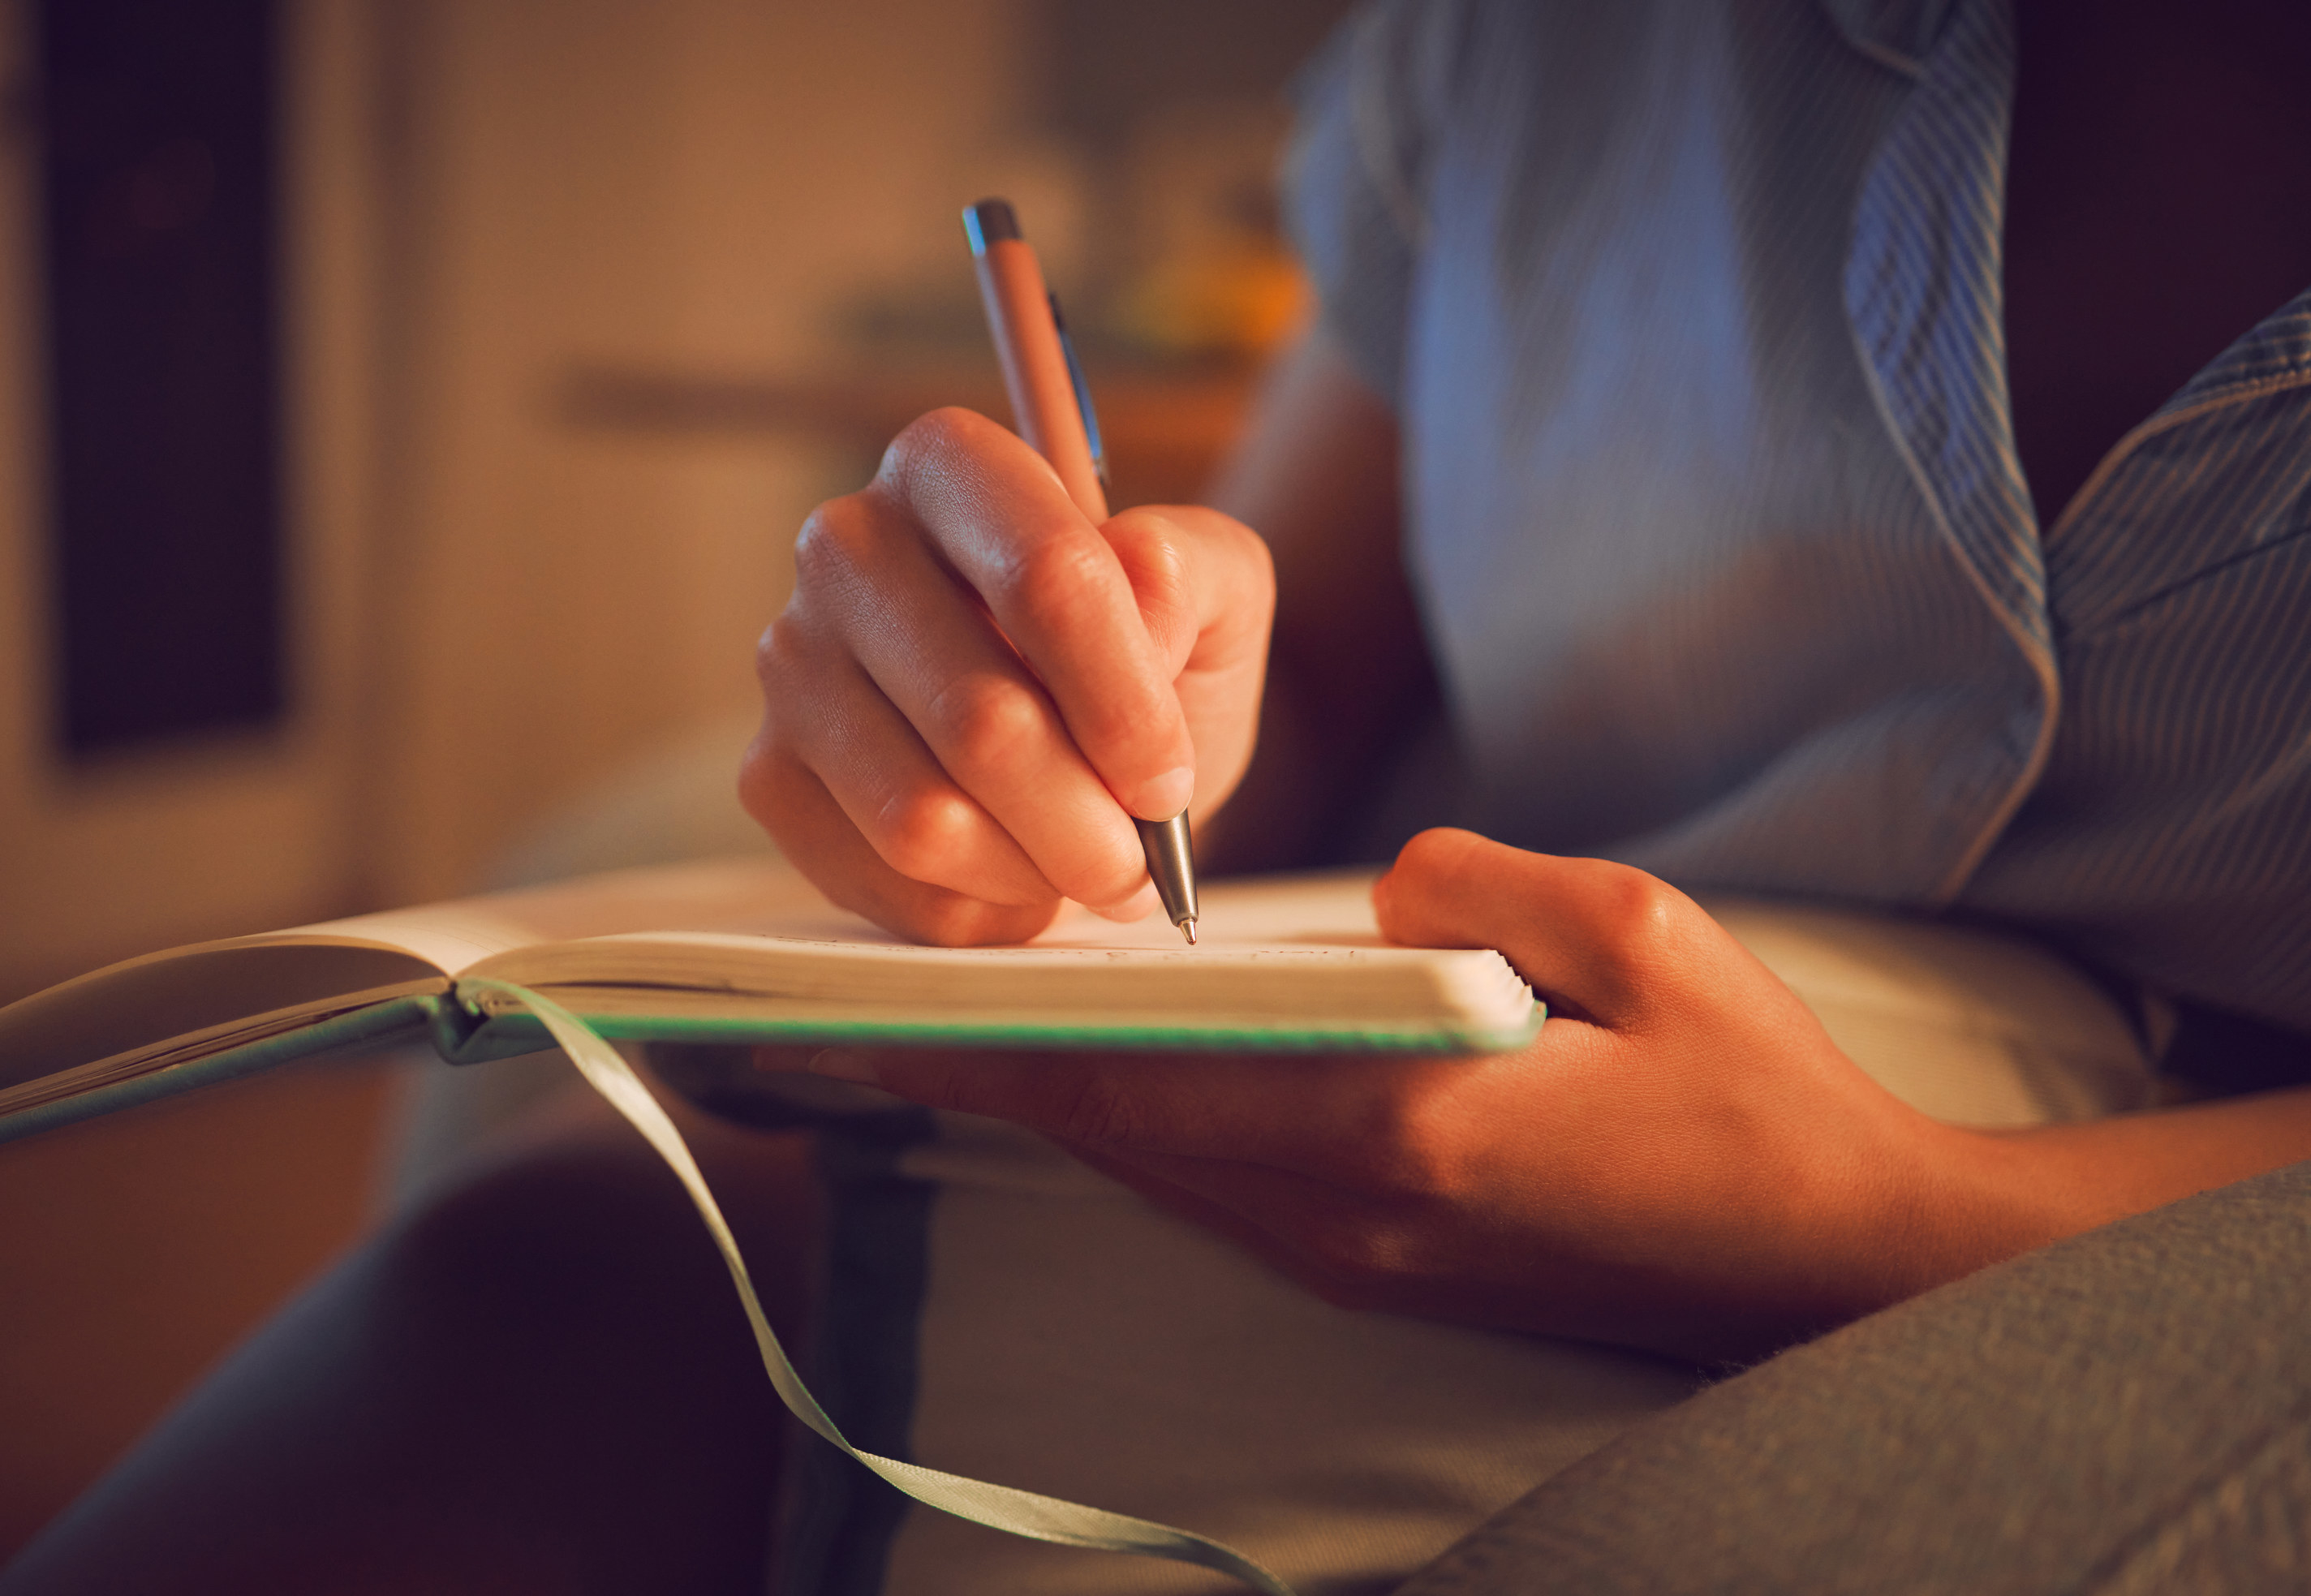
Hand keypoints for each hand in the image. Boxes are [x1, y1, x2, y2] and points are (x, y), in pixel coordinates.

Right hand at [740, 407, 1273, 944]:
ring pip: (922, 819)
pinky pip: (882, 879)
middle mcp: (847, 545)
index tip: (1167, 779)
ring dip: (1035, 871)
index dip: (1124, 706)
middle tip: (1141, 857)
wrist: (1090, 742)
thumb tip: (1137, 610)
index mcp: (953, 465)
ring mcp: (793, 661)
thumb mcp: (1215, 591)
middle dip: (1090, 820)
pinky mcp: (770, 770)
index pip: (1045, 577)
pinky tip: (1015, 873)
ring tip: (1085, 865)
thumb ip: (1191, 578)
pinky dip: (976, 907)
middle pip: (982, 720)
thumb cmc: (1152, 657)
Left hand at [767, 828, 2024, 1363]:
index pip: (1148, 1083)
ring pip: (1159, 1168)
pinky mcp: (1382, 1270)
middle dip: (995, 1065)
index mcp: (1405, 1129)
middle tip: (872, 992)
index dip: (1000, 1044)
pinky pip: (1217, 1187)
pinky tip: (1115, 1063)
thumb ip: (1478, 887)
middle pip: (1122, 1135)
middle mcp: (1353, 1217)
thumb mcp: (1645, 936)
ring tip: (963, 1015)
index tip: (878, 1005)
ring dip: (1063, 1094)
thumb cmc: (1758, 1098)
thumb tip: (1372, 892)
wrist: (1841, 1264)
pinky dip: (1142, 1123)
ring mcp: (1362, 1260)